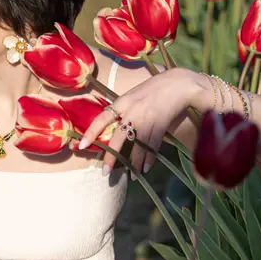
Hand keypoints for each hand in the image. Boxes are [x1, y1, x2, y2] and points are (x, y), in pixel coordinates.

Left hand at [78, 68, 204, 175]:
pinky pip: (152, 146)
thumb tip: (114, 129)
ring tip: (132, 175)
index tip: (81, 145)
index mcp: (123, 102)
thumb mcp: (134, 95)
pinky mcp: (161, 125)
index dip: (91, 132)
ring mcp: (147, 119)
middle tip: (105, 171)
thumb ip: (124, 110)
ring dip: (135, 163)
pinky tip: (146, 167)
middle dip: (112, 156)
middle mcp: (133, 111)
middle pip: (119, 138)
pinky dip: (149, 158)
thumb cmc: (154, 88)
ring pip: (138, 146)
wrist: (179, 84)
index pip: (102, 118)